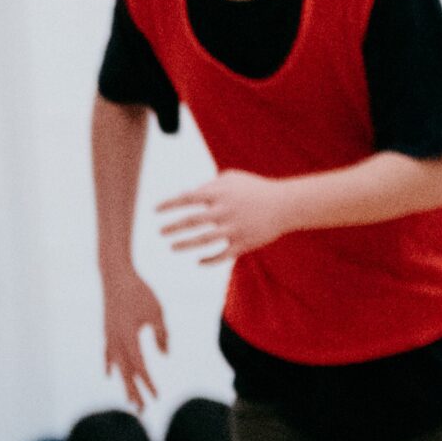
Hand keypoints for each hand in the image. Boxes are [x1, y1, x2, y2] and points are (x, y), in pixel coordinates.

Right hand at [100, 264, 168, 409]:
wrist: (114, 274)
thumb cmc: (139, 292)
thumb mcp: (157, 312)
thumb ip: (161, 334)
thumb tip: (164, 353)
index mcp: (128, 336)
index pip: (139, 366)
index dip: (147, 383)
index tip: (156, 397)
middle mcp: (115, 339)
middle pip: (125, 371)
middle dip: (134, 391)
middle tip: (141, 411)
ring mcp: (109, 335)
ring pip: (117, 365)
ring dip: (124, 383)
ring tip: (130, 400)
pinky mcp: (107, 330)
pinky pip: (108, 353)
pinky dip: (109, 365)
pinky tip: (108, 375)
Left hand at [159, 171, 293, 264]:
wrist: (286, 204)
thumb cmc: (255, 188)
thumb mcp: (231, 178)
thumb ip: (209, 185)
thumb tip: (189, 194)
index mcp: (219, 193)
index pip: (187, 198)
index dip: (169, 204)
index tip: (155, 210)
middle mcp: (224, 211)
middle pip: (192, 221)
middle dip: (173, 227)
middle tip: (160, 232)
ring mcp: (235, 228)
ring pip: (204, 240)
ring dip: (185, 244)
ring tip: (171, 247)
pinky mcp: (245, 243)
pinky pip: (223, 255)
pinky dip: (209, 260)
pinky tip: (198, 261)